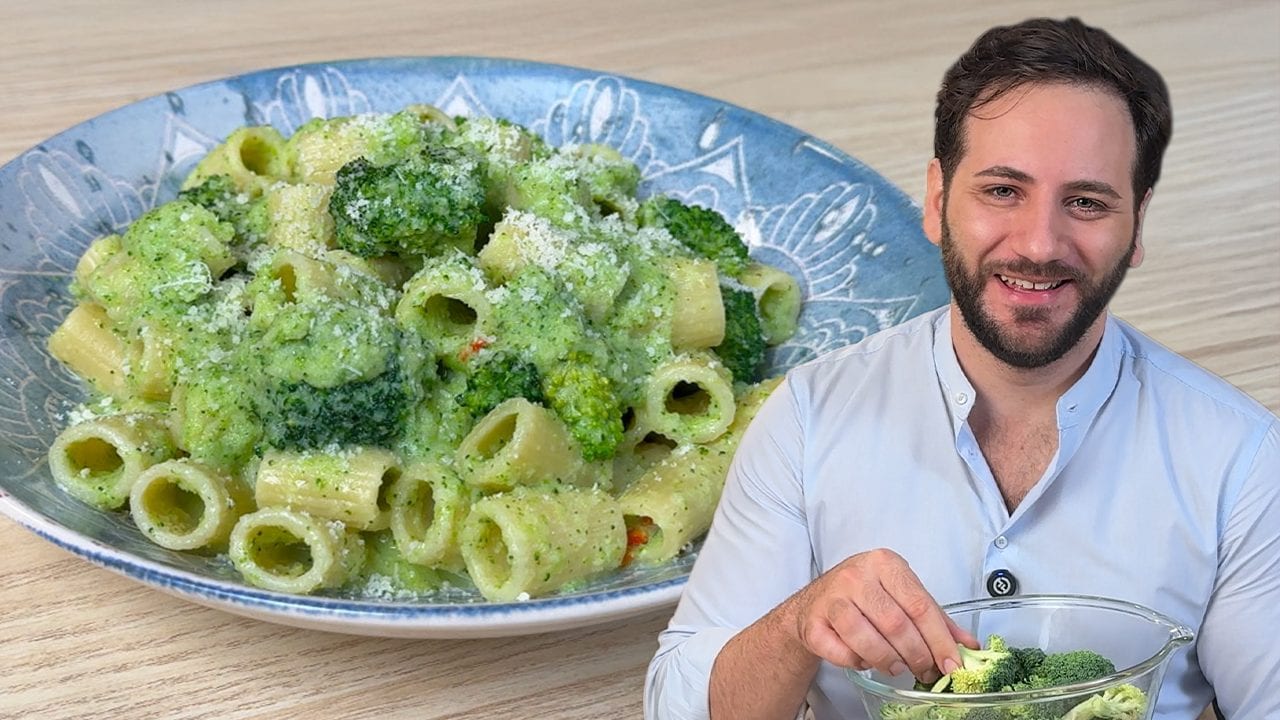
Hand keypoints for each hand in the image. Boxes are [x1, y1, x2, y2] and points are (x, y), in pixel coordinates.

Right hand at [783, 548, 975, 682]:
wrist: (813, 603)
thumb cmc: (864, 597)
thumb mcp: (900, 596)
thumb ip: (934, 618)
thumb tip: (969, 644)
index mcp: (885, 563)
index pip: (920, 605)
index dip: (940, 640)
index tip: (952, 664)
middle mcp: (857, 575)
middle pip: (896, 623)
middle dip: (916, 655)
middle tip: (924, 670)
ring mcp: (831, 597)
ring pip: (865, 637)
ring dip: (887, 661)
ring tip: (896, 667)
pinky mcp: (812, 621)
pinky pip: (840, 651)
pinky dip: (857, 662)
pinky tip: (865, 660)